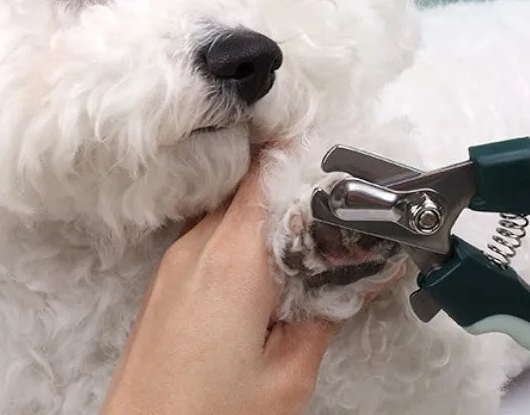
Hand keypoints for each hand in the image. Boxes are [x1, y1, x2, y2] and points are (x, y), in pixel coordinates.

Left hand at [100, 162, 338, 414]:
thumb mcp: (287, 375)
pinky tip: (265, 266)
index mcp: (233, 258)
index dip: (303, 155)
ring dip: (267, 212)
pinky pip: (209, 234)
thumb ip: (328, 312)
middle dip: (293, 184)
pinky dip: (241, 235)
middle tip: (335, 203)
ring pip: (230, 208)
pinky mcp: (166, 279)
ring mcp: (175, 260)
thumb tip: (363, 273)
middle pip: (250, 185)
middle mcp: (197, 246)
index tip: (336, 158)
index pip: (267, 171)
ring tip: (305, 236)